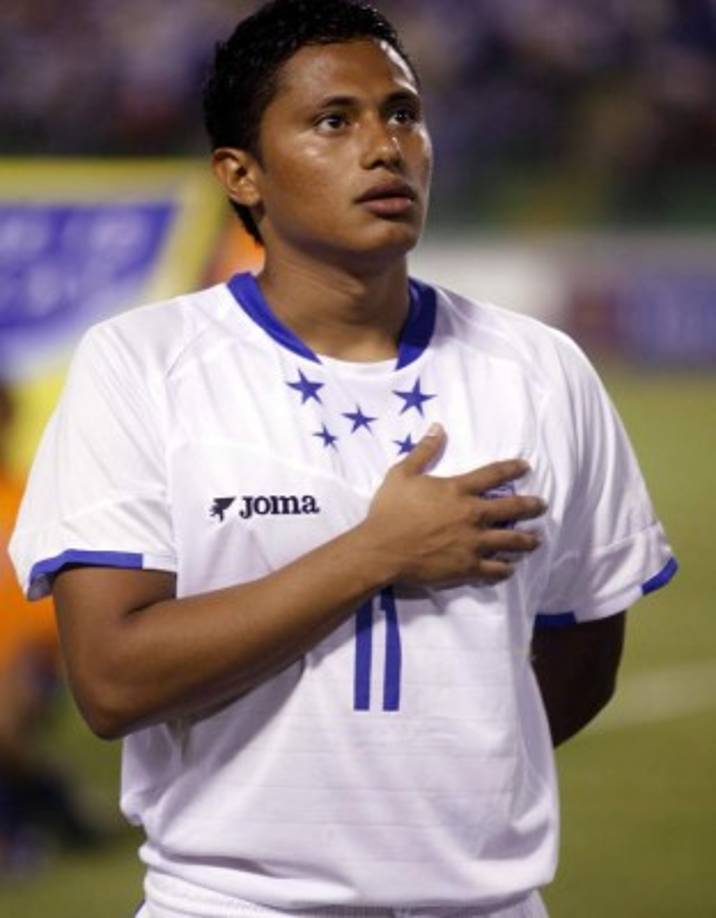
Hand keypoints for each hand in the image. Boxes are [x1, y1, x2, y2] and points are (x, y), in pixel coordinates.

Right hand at [364, 424, 545, 585]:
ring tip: (536, 540)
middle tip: (542, 506)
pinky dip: (505, 569)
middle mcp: (472, 515)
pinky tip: (510, 568)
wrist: (382, 549)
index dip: (512, 469)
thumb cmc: (389, 510)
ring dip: (526, 540)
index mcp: (458, 490)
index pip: (493, 475)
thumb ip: (423, 451)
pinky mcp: (467, 567)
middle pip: (511, 509)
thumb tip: (438, 427)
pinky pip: (494, 569)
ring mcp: (473, 543)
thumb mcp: (402, 474)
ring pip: (510, 541)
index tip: (525, 467)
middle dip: (531, 506)